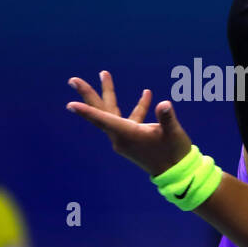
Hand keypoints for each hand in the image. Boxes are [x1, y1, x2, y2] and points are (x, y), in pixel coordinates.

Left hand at [66, 70, 193, 176]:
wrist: (177, 172)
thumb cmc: (174, 153)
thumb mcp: (173, 134)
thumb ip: (167, 118)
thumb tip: (164, 104)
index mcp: (127, 134)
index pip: (104, 120)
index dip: (87, 112)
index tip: (71, 105)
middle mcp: (121, 136)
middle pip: (101, 112)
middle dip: (88, 95)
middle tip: (73, 80)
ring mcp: (125, 137)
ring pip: (112, 112)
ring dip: (109, 93)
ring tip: (104, 74)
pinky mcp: (132, 138)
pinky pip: (128, 118)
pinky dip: (137, 106)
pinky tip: (146, 93)